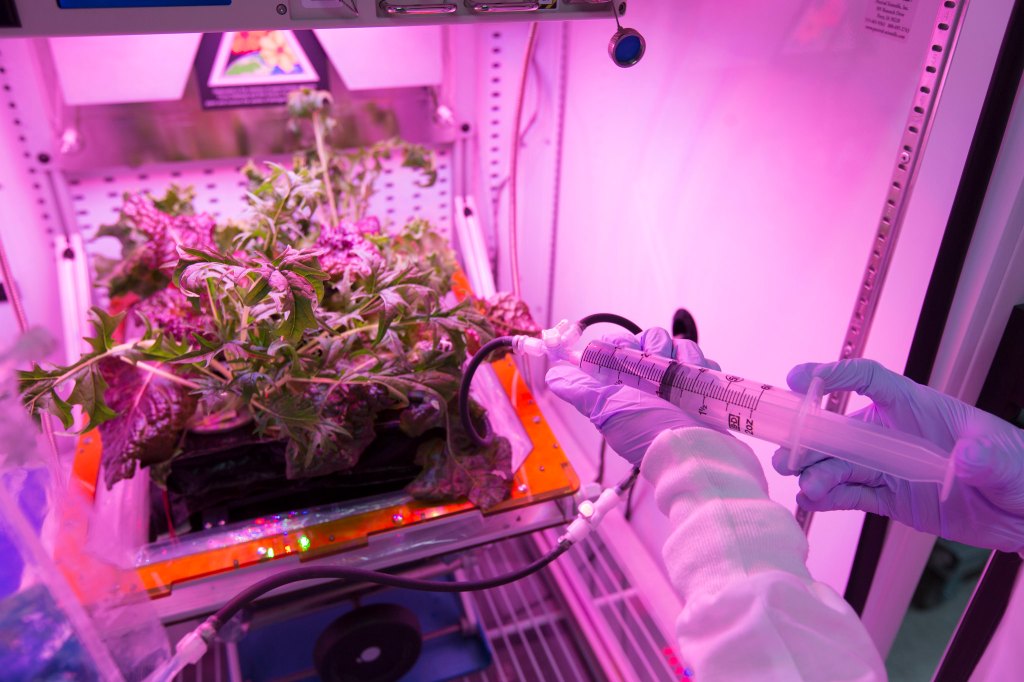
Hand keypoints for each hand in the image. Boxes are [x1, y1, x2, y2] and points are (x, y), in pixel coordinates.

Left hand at [546, 327, 722, 464]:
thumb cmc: (648, 435)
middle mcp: (648, 382)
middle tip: (654, 372)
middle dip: (653, 349)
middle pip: (649, 339)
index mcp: (622, 385)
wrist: (694, 453)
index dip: (620, 343)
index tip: (624, 352)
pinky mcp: (702, 385)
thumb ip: (580, 390)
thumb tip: (553, 375)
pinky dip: (699, 366)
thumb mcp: (606, 411)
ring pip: (676, 345)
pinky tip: (695, 384)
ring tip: (677, 382)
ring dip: (678, 357)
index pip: (617, 345)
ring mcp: (676, 383)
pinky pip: (701, 359)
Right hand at [773, 359, 1023, 551]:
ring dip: (816, 474)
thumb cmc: (1021, 470)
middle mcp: (895, 434)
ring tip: (805, 488)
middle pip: (842, 429)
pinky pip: (852, 496)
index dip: (834, 375)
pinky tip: (811, 503)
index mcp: (918, 408)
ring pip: (840, 465)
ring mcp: (890, 468)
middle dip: (810, 439)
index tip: (798, 379)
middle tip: (788, 456)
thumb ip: (988, 457)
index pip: (869, 380)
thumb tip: (967, 457)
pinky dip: (828, 499)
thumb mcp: (1008, 462)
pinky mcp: (891, 498)